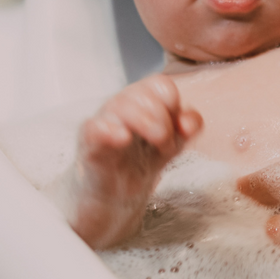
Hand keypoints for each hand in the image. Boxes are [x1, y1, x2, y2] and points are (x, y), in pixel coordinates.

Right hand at [69, 75, 202, 247]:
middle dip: (162, 121)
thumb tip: (188, 124)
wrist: (120, 194)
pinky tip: (123, 138)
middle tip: (166, 147)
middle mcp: (122, 104)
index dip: (174, 108)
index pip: (161, 85)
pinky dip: (110, 131)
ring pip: (120, 105)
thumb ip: (190, 125)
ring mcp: (104, 121)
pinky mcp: (89, 142)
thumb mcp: (176, 140)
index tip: (177, 131)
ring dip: (144, 125)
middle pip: (142, 93)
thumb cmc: (145, 159)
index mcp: (144, 98)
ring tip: (155, 148)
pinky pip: (93, 127)